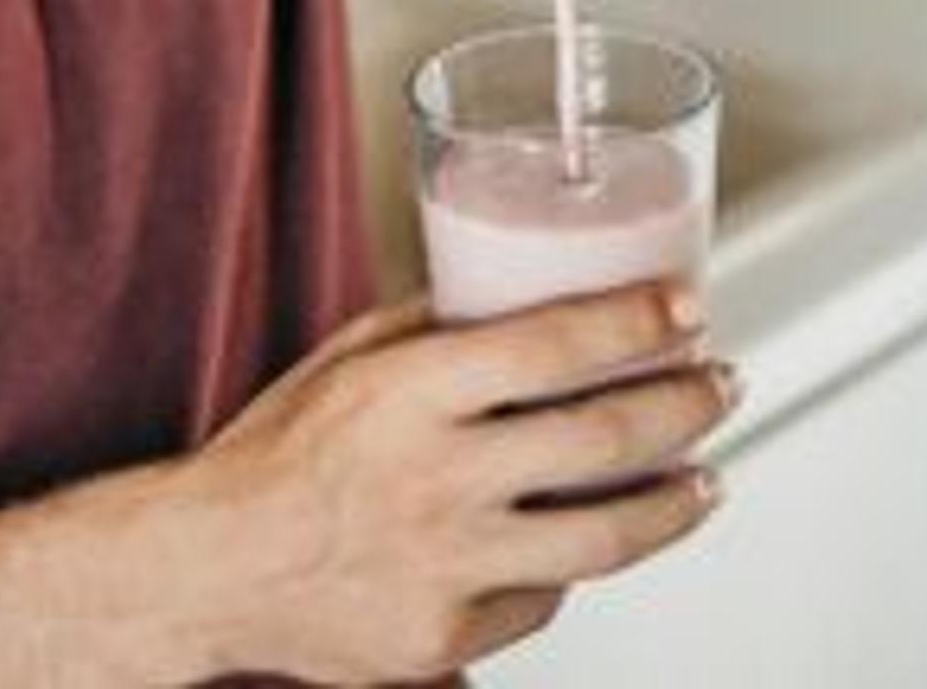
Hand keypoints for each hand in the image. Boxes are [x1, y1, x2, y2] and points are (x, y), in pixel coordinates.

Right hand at [172, 285, 736, 682]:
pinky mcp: (448, 638)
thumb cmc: (274, 459)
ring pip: (605, 537)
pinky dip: (570, 569)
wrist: (207, 570)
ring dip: (676, 501)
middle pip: (605, 437)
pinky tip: (584, 544)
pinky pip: (544, 601)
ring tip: (703, 480)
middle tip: (718, 384)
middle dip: (688, 404)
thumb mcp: (345, 361)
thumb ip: (432, 328)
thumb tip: (518, 289)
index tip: (685, 308)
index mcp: (408, 394)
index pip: (555, 344)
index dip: (638, 322)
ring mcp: (447, 566)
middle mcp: (435, 479)